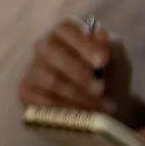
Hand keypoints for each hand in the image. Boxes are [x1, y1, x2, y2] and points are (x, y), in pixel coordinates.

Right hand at [18, 20, 143, 121]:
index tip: (103, 61)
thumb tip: (100, 33)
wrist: (106, 105)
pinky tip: (81, 115)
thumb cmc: (110, 76)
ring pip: (49, 80)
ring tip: (99, 106)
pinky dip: (63, 109)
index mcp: (65, 33)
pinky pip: (40, 100)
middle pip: (53, 53)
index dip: (83, 44)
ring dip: (76, 95)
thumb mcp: (117, 60)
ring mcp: (33, 70)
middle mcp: (44, 47)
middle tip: (101, 89)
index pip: (66, 30)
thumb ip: (110, 46)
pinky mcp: (27, 92)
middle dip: (79, 73)